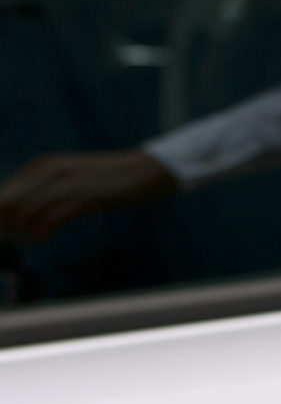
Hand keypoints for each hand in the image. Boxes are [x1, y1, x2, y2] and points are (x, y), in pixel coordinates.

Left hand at [0, 150, 177, 240]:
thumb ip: (44, 192)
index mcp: (42, 166)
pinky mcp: (84, 198)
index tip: (8, 230)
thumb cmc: (107, 179)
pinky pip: (51, 220)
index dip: (3, 215)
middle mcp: (49, 172)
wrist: (144, 170)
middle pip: (9, 204)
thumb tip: (17, 217)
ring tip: (34, 237)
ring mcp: (66, 184)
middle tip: (20, 236)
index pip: (4, 194)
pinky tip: (44, 237)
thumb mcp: (70, 179)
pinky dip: (42, 232)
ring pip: (26, 214)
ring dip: (24, 232)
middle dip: (8, 225)